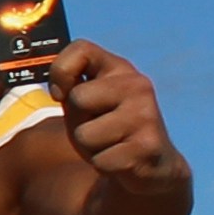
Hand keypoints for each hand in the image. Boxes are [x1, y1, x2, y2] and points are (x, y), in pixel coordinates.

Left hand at [47, 40, 183, 190]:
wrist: (154, 165)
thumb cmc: (109, 130)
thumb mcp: (88, 104)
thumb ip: (71, 88)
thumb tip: (58, 90)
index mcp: (120, 69)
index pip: (81, 49)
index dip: (60, 71)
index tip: (60, 94)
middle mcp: (137, 86)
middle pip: (78, 99)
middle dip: (77, 121)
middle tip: (98, 129)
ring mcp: (145, 116)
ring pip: (85, 135)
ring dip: (90, 148)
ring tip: (111, 145)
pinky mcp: (146, 147)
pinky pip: (100, 160)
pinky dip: (103, 165)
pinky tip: (122, 161)